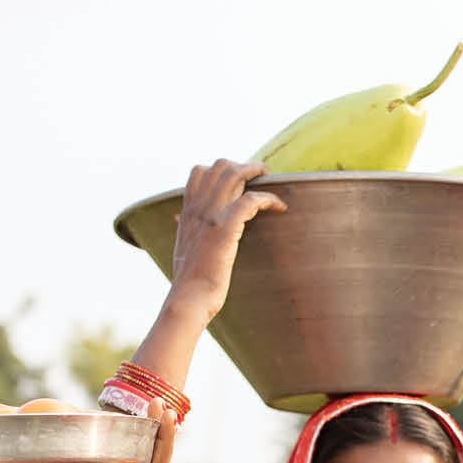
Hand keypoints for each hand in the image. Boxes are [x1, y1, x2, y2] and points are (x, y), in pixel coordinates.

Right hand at [169, 159, 286, 318]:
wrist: (189, 297)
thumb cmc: (189, 281)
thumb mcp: (183, 247)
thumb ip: (187, 230)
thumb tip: (181, 222)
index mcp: (187, 212)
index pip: (199, 173)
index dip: (221, 170)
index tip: (239, 180)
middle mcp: (197, 208)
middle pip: (219, 166)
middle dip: (242, 166)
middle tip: (259, 176)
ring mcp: (210, 216)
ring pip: (233, 174)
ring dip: (256, 171)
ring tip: (270, 178)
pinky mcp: (225, 228)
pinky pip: (251, 199)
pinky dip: (269, 198)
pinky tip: (280, 206)